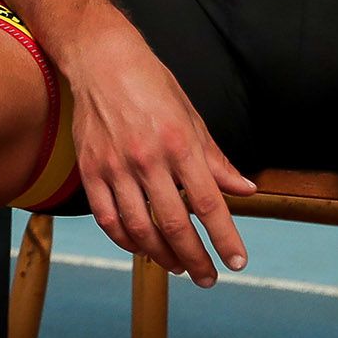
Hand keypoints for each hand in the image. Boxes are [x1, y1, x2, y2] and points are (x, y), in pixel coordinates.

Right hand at [64, 15, 256, 288]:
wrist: (101, 59)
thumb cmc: (151, 83)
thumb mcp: (192, 116)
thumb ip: (216, 159)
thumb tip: (245, 189)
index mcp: (180, 143)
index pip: (209, 202)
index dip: (225, 237)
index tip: (237, 261)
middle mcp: (148, 158)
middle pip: (175, 224)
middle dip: (196, 258)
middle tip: (208, 278)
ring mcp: (116, 166)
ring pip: (140, 228)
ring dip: (161, 255)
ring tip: (177, 266)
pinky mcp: (91, 170)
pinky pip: (108, 218)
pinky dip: (125, 240)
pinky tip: (140, 248)